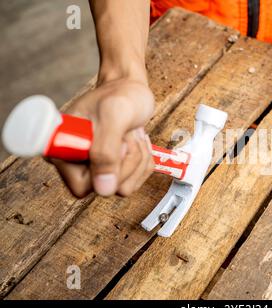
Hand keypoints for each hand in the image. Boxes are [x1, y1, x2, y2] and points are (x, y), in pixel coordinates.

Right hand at [51, 78, 154, 196]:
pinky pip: (136, 180)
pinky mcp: (115, 169)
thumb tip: (102, 189)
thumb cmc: (120, 95)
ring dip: (138, 159)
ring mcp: (97, 168)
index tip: (114, 142)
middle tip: (124, 135)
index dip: (105, 169)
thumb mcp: (114, 115)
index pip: (82, 187)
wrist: (131, 89)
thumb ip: (106, 150)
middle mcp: (76, 164)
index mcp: (62, 150)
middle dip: (127, 160)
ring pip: (124, 187)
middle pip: (107, 188)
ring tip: (130, 136)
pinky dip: (144, 161)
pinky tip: (137, 142)